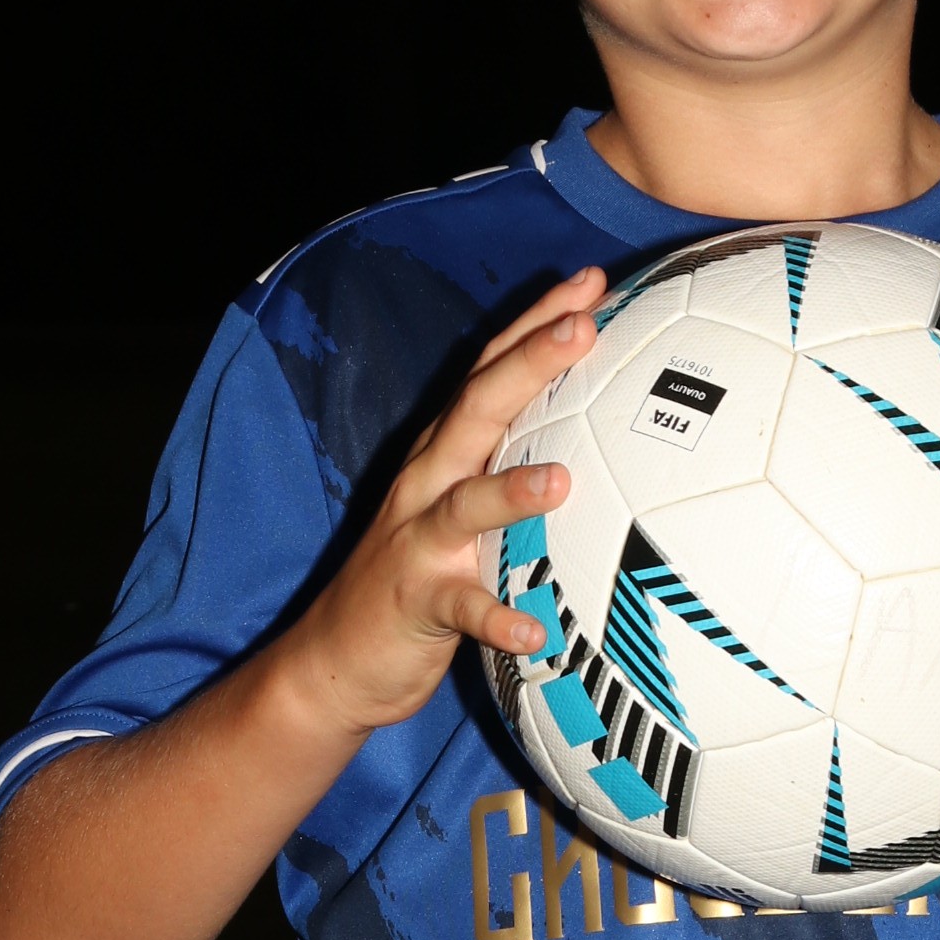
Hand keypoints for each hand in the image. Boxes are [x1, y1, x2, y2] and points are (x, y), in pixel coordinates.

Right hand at [285, 266, 602, 737]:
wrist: (336, 657)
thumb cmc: (421, 576)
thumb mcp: (466, 509)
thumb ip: (516, 471)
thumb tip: (603, 448)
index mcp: (447, 453)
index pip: (490, 371)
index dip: (535, 322)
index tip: (591, 283)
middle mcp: (429, 482)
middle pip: (478, 409)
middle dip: (529, 363)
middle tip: (584, 327)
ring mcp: (419, 541)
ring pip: (464, 505)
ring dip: (510, 491)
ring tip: (560, 480)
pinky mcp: (416, 602)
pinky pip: (461, 610)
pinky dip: (495, 619)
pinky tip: (533, 633)